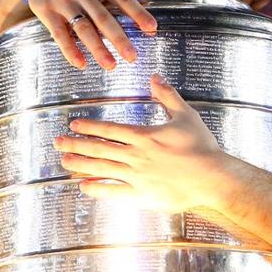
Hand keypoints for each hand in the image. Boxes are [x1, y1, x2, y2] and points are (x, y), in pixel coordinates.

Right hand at [25, 0, 157, 69]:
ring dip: (97, 48)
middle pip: (103, 17)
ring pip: (83, 28)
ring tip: (111, 65)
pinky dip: (70, 50)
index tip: (151, 28)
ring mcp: (64, 2)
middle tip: (132, 56)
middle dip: (118, 38)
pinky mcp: (47, 13)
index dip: (137, 13)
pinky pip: (59, 34)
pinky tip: (80, 64)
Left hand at [53, 75, 228, 210]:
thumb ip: (167, 95)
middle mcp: (136, 155)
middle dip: (76, 144)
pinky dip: (97, 188)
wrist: (213, 177)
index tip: (74, 124)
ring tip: (65, 161)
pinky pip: (114, 192)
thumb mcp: (186, 115)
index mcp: (144, 135)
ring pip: (102, 168)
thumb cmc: (202, 146)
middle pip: (99, 148)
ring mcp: (137, 176)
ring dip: (81, 164)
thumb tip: (154, 76)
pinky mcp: (142, 195)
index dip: (90, 126)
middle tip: (58, 142)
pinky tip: (84, 186)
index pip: (110, 129)